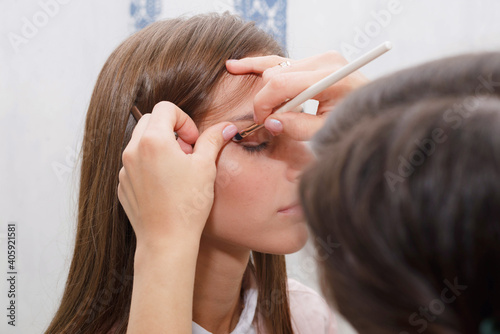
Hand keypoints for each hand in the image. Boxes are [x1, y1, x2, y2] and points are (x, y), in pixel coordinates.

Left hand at [117, 101, 237, 249]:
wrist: (166, 241)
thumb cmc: (187, 205)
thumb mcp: (205, 167)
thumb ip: (213, 140)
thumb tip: (227, 127)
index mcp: (153, 140)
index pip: (166, 108)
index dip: (184, 120)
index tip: (193, 141)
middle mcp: (133, 150)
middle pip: (151, 121)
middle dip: (171, 130)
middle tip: (187, 153)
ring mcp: (125, 169)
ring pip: (141, 142)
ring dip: (160, 147)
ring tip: (177, 171)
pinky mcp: (123, 185)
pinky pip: (135, 164)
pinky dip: (150, 165)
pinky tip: (166, 186)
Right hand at [226, 51, 368, 140]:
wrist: (376, 114)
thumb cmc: (354, 124)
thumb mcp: (326, 133)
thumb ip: (297, 127)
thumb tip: (270, 122)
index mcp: (328, 77)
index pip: (280, 84)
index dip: (263, 105)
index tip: (263, 123)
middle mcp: (324, 61)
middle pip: (275, 74)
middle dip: (265, 99)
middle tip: (270, 121)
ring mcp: (321, 58)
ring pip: (276, 68)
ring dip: (267, 89)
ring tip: (252, 92)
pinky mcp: (317, 61)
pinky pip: (283, 62)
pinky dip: (262, 66)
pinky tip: (236, 65)